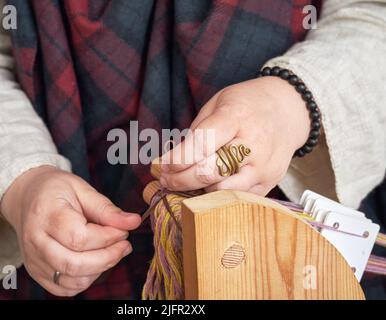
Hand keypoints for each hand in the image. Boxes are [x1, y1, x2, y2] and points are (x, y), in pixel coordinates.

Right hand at [0, 166, 140, 295]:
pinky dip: (86, 279)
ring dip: (100, 270)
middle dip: (108, 258)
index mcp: (46, 214)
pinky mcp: (36, 273)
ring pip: (72, 280)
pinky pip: (65, 288)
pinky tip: (95, 262)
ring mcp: (33, 260)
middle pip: (74, 264)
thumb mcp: (82, 189)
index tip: (123, 230)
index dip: (108, 238)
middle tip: (124, 245)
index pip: (79, 238)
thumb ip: (107, 209)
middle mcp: (35, 240)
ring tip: (112, 252)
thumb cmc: (56, 191)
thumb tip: (133, 222)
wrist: (26, 197)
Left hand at [159, 76, 310, 194]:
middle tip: (166, 179)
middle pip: (209, 172)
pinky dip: (218, 197)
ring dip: (198, 191)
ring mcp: (264, 166)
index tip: (162, 166)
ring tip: (186, 184)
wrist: (288, 110)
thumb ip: (198, 132)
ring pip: (223, 191)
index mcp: (236, 117)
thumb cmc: (246, 105)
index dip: (176, 160)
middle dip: (181, 179)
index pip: (200, 145)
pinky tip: (207, 188)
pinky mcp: (270, 182)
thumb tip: (173, 161)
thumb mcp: (218, 104)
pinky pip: (238, 198)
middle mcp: (253, 143)